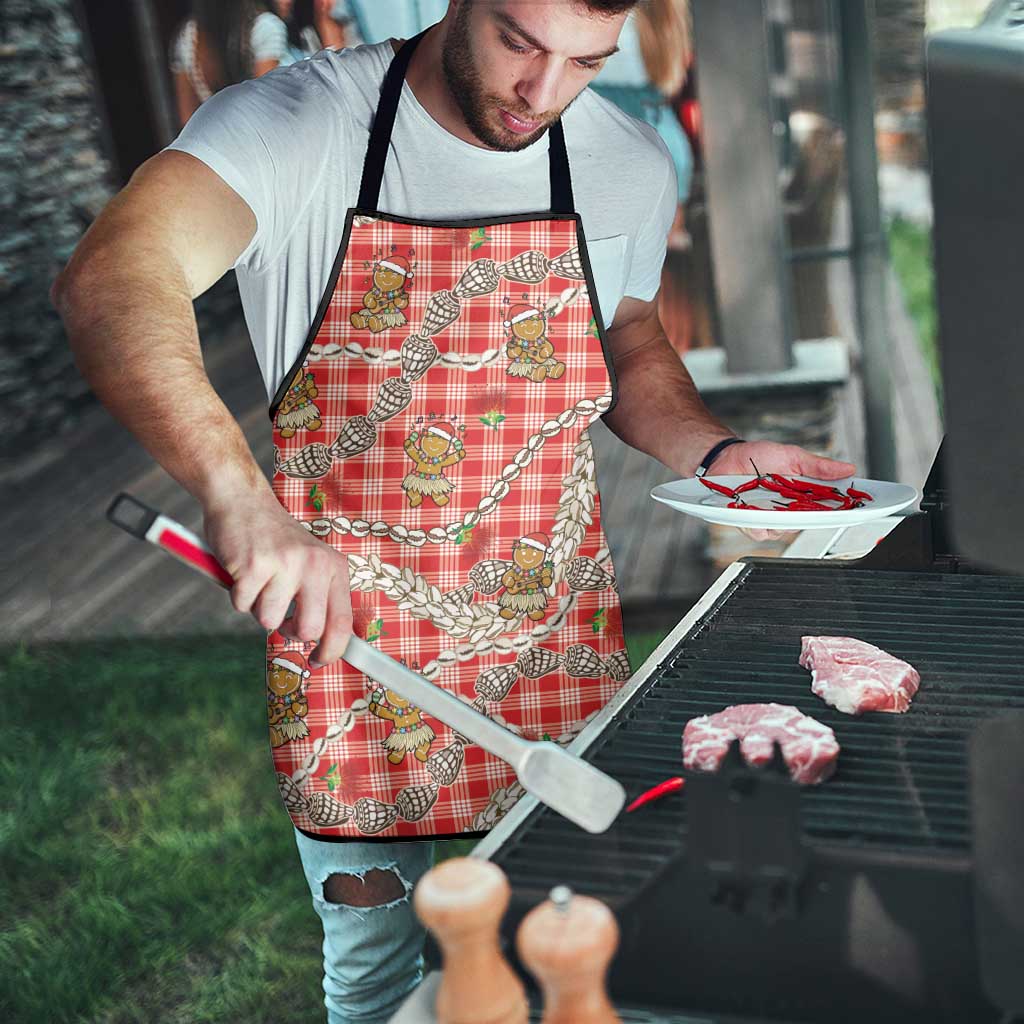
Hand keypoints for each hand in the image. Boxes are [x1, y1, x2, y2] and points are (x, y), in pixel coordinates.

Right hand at [203, 489, 352, 667]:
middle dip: (290, 632)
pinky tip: (243, 571)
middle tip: (281, 618)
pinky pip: (242, 605)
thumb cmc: (275, 540)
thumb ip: (319, 596)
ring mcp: (285, 564)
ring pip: (269, 621)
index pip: (342, 621)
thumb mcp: (310, 562)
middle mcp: (315, 565)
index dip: (332, 650)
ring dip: (258, 607)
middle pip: (309, 629)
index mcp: (334, 567)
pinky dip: (238, 595)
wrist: (242, 500)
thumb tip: (322, 643)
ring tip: (259, 581)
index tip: (318, 661)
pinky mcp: (254, 566)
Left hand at [709, 441, 855, 541]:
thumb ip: (818, 466)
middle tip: (814, 506)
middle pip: (809, 523)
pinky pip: (760, 531)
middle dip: (813, 517)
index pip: (829, 507)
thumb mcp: (792, 456)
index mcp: (803, 495)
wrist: (726, 457)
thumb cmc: (758, 457)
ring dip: (782, 519)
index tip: (858, 508)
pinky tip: (756, 513)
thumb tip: (848, 468)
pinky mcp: (750, 523)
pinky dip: (758, 524)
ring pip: (784, 531)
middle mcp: (789, 510)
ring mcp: (770, 518)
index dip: (844, 510)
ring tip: (776, 504)